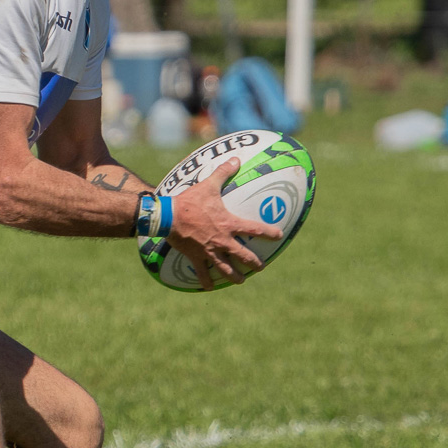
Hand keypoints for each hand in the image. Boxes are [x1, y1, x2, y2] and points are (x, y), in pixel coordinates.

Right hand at [164, 159, 283, 289]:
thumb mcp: (209, 185)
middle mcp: (222, 240)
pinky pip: (202, 273)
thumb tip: (236, 159)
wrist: (169, 216)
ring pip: (225, 268)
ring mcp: (209, 251)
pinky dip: (206, 281)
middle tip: (260, 267)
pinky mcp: (196, 257)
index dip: (268, 233)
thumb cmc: (190, 201)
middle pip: (243, 255)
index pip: (254, 229)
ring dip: (234, 276)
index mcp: (228, 224)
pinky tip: (210, 288)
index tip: (278, 236)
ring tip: (240, 282)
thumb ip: (224, 173)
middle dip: (254, 263)